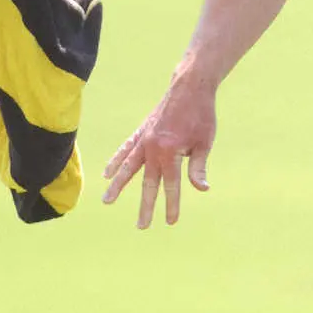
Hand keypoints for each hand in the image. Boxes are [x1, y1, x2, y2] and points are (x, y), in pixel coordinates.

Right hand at [102, 64, 216, 227]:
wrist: (190, 87)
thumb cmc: (201, 115)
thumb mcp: (205, 142)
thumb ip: (198, 167)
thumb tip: (201, 189)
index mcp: (171, 151)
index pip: (171, 184)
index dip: (172, 203)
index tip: (171, 221)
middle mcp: (153, 147)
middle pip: (148, 182)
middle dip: (146, 205)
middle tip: (142, 226)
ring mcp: (145, 138)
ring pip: (128, 166)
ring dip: (118, 185)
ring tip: (107, 201)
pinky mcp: (141, 131)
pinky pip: (125, 148)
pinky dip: (116, 160)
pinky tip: (107, 173)